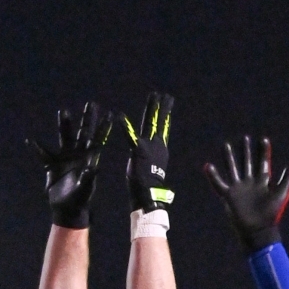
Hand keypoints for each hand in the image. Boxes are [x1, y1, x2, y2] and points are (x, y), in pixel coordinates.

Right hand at [27, 101, 113, 228]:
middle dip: (86, 119)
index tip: (110, 114)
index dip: (103, 128)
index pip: (97, 140)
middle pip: (82, 133)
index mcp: (88, 160)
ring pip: (64, 137)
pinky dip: (36, 149)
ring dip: (63, 125)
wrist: (67, 210)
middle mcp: (77, 155)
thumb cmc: (79, 201)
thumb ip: (88, 179)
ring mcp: (65, 158)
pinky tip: (30, 141)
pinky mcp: (52, 165)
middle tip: (91, 104)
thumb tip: (93, 169)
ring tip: (63, 111)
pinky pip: (43, 154)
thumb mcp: (85, 190)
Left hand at [125, 92, 174, 213]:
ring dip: (152, 108)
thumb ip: (155, 160)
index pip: (163, 128)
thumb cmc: (150, 187)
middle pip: (159, 122)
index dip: (165, 116)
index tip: (168, 105)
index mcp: (160, 148)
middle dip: (162, 107)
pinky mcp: (138, 150)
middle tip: (165, 95)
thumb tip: (158, 159)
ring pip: (150, 122)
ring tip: (155, 94)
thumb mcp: (154, 170)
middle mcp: (157, 144)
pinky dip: (125, 126)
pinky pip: (130, 136)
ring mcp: (148, 146)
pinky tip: (120, 116)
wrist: (150, 193)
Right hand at [204, 136, 288, 252]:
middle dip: (247, 150)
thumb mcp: (282, 194)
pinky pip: (219, 184)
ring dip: (230, 157)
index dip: (264, 151)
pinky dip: (213, 176)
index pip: (263, 162)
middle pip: (247, 162)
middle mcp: (250, 183)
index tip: (264, 139)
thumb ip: (288, 179)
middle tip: (246, 138)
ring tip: (227, 145)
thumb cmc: (272, 214)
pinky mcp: (229, 196)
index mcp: (263, 182)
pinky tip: (208, 166)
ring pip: (233, 168)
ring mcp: (239, 188)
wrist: (258, 230)